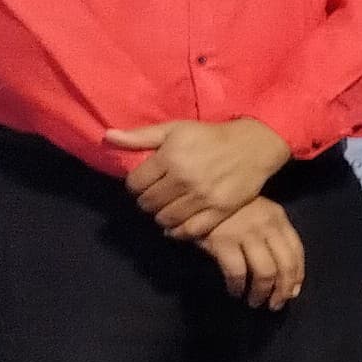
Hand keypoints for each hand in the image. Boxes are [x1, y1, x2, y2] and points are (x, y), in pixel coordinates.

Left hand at [108, 118, 290, 237]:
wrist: (253, 146)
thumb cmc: (210, 136)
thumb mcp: (174, 129)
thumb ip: (141, 136)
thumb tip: (108, 137)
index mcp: (170, 158)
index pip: (135, 185)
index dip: (135, 186)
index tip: (145, 183)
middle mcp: (184, 180)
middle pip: (148, 204)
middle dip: (147, 202)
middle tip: (156, 197)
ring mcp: (202, 198)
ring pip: (166, 219)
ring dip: (161, 217)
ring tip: (167, 209)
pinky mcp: (219, 211)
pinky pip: (190, 230)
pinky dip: (178, 232)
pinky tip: (178, 225)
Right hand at [196, 196, 304, 308]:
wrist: (197, 194)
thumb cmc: (229, 208)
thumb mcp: (257, 214)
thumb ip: (274, 239)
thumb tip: (288, 279)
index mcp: (278, 217)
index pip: (297, 252)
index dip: (297, 276)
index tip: (291, 293)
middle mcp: (266, 225)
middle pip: (284, 266)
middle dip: (282, 290)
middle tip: (274, 305)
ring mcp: (245, 233)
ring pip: (265, 272)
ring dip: (261, 293)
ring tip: (254, 302)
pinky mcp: (223, 241)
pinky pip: (237, 272)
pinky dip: (238, 286)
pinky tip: (235, 291)